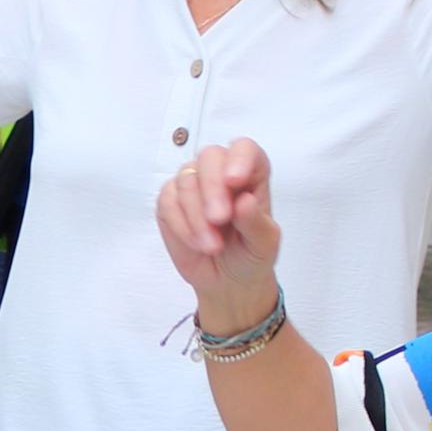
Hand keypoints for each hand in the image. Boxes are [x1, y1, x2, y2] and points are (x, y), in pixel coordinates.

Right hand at [154, 137, 283, 330]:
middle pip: (209, 157)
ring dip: (197, 216)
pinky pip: (167, 201)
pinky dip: (181, 224)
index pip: (244, 149)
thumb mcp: (264, 244)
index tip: (235, 181)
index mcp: (251, 174)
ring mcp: (193, 184)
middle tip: (219, 219)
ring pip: (186, 180)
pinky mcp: (170, 201)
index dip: (239, 159)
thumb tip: (244, 200)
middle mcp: (220, 172)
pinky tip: (197, 243)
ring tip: (213, 246)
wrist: (228, 281)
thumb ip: (256, 222)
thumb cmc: (251, 255)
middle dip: (211, 188)